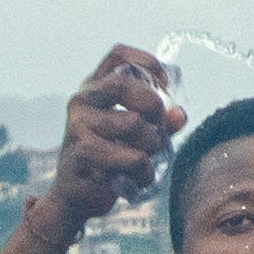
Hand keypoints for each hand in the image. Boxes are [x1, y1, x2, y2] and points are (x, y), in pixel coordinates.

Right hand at [38, 44, 177, 229]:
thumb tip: (179, 115)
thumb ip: (158, 122)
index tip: (165, 82)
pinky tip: (137, 179)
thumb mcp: (133, 135)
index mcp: (93, 90)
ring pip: (135, 124)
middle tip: (158, 129)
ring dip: (153, 146)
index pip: (117, 56)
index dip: (147, 61)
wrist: (74, 197)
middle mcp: (81, 102)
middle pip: (126, 85)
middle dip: (153, 106)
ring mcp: (78, 127)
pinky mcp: (83, 154)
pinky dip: (144, 172)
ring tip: (146, 161)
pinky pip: (133, 158)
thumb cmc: (106, 160)